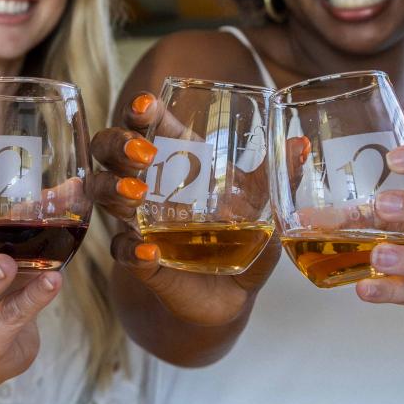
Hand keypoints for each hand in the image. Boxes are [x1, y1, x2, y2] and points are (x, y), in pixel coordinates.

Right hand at [88, 92, 279, 326]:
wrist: (230, 297)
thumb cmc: (242, 239)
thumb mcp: (264, 207)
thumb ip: (280, 176)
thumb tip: (299, 144)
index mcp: (176, 160)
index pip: (147, 124)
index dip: (140, 110)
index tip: (146, 105)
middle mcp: (148, 185)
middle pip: (110, 149)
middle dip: (118, 143)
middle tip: (143, 152)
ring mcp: (138, 222)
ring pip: (103, 192)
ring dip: (114, 188)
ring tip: (137, 193)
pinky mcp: (139, 260)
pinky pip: (121, 249)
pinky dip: (131, 249)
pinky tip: (149, 250)